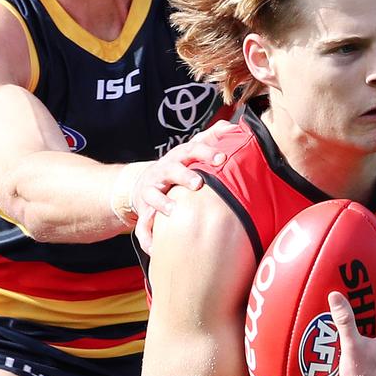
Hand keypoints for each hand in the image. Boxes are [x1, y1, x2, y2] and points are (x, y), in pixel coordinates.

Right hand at [133, 120, 236, 251]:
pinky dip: (148, 237)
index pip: (192, 149)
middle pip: (171, 170)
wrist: (144, 183)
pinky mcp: (143, 211)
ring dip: (162, 203)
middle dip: (184, 175)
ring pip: (152, 196)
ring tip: (175, 211)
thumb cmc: (178, 167)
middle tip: (198, 184)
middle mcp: (163, 171)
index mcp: (178, 158)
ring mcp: (151, 191)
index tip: (222, 158)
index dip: (206, 152)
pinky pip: (142, 226)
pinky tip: (157, 248)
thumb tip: (233, 126)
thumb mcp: (192, 149)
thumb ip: (212, 137)